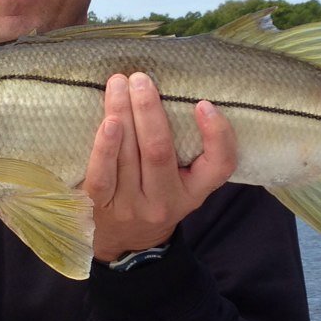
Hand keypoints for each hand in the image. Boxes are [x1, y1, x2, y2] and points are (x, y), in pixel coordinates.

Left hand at [82, 73, 236, 262]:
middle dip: (149, 111)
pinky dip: (105, 146)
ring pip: (130, 156)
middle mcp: (166, 201)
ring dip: (123, 114)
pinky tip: (108, 121)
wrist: (122, 242)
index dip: (217, 135)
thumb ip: (186, 147)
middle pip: (159, 152)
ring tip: (119, 85)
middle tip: (140, 78)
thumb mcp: (183, 181)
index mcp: (194, 191)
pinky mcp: (101, 207)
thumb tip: (174, 91)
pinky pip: (102, 174)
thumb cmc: (154, 196)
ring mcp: (132, 206)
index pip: (219, 166)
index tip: (204, 104)